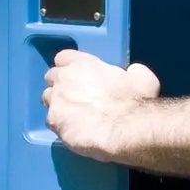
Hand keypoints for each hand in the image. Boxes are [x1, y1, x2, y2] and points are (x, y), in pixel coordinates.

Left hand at [42, 50, 159, 161]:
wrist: (126, 127)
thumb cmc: (135, 101)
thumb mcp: (141, 77)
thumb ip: (130, 72)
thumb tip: (132, 73)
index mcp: (83, 63)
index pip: (63, 58)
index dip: (69, 67)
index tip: (77, 76)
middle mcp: (64, 78)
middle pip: (51, 77)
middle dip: (60, 86)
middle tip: (75, 97)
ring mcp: (56, 100)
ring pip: (48, 99)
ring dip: (58, 105)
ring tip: (73, 116)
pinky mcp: (53, 122)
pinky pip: (51, 122)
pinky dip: (60, 126)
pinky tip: (73, 131)